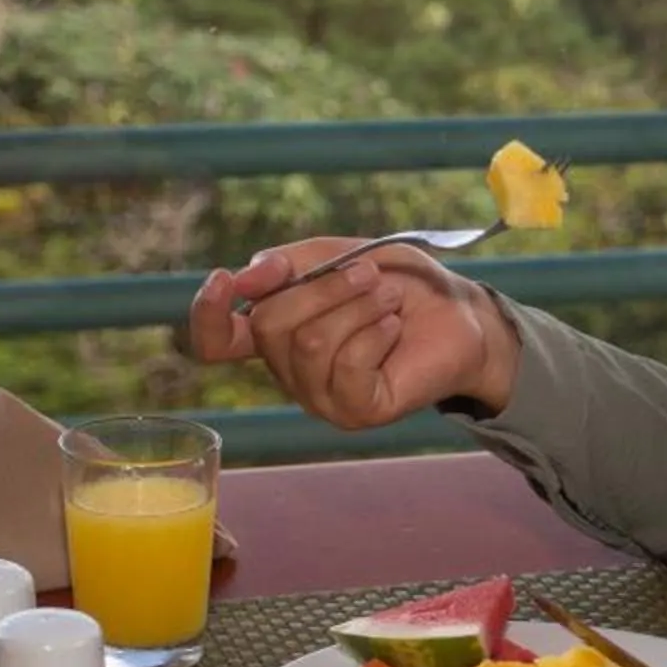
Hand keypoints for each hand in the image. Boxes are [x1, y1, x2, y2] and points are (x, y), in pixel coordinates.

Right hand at [184, 243, 519, 429]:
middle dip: (323, 287)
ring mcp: (319, 396)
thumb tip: (245, 280)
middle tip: (370, 276)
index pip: (214, 341)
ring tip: (390, 300)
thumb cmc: (398, 284)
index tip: (226, 280)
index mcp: (276, 331)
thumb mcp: (339, 255)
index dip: (206, 313)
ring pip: (309, 342)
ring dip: (358, 306)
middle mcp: (288, 368)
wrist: (460, 314)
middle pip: (268, 324)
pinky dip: (375, 334)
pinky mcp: (355, 411)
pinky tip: (394, 329)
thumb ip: (288, 263)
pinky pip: (346, 368)